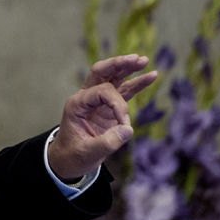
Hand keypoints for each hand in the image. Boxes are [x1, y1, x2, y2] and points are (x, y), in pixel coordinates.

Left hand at [48, 54, 157, 181]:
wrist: (68, 160)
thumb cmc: (73, 155)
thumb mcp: (87, 153)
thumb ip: (107, 142)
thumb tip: (128, 129)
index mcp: (77, 104)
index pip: (102, 92)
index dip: (118, 105)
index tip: (125, 124)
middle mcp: (86, 98)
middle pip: (101, 73)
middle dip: (118, 64)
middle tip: (136, 59)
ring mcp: (98, 102)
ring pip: (113, 78)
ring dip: (128, 69)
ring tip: (144, 60)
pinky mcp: (108, 108)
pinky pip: (124, 91)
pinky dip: (137, 83)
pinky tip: (151, 75)